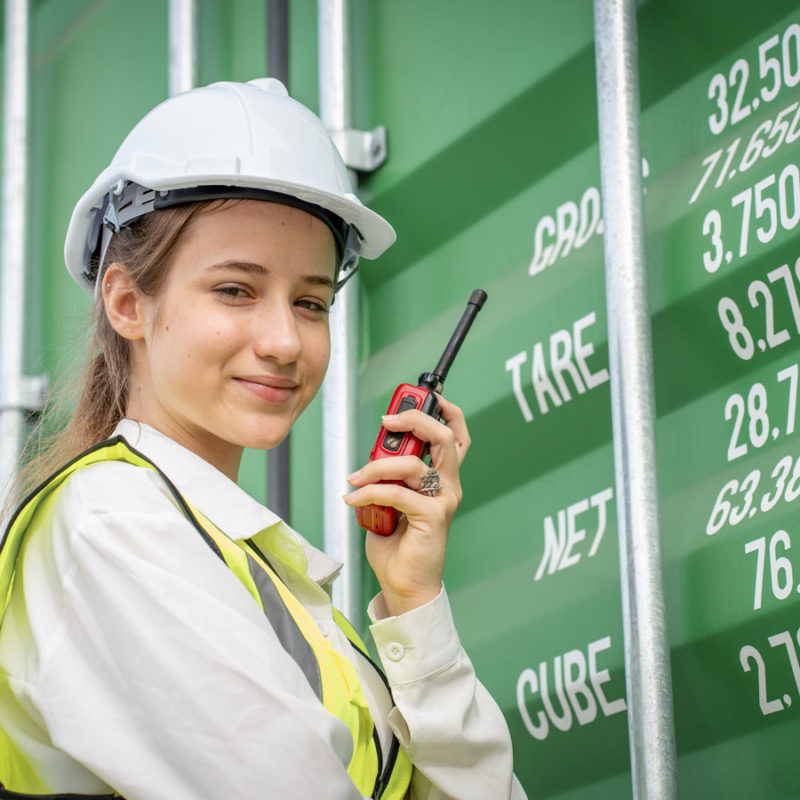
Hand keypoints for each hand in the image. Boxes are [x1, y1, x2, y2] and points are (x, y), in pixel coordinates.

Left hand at [343, 395, 469, 615]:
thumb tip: (372, 456)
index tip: (420, 396)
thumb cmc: (397, 542)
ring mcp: (444, 501)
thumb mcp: (390, 498)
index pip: (456, 435)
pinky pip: (397, 493)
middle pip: (444, 437)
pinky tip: (353, 498)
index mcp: (443, 477)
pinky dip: (370, 492)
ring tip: (356, 477)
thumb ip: (389, 476)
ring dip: (378, 464)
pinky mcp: (433, 517)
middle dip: (415, 420)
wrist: (404, 583)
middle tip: (386, 421)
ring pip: (415, 463)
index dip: (445, 411)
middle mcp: (449, 485)